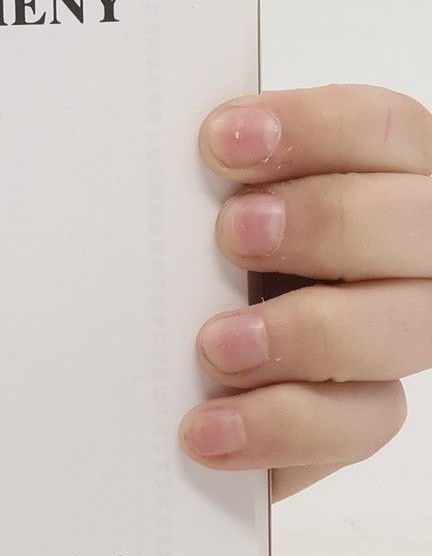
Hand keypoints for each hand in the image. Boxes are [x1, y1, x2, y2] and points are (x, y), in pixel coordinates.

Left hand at [182, 84, 430, 499]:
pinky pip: (361, 422)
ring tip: (215, 346)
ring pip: (406, 328)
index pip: (380, 129)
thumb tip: (150, 148)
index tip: (220, 143)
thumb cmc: (180, 261)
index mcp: (371, 172)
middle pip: (417, 222)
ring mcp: (395, 332)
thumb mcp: (184, 208)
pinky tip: (210, 426)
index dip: (312, 129)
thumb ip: (194, 178)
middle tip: (232, 233)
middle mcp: (404, 249)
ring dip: (310, 333)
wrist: (158, 373)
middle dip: (328, 222)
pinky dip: (283, 424)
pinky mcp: (360, 414)